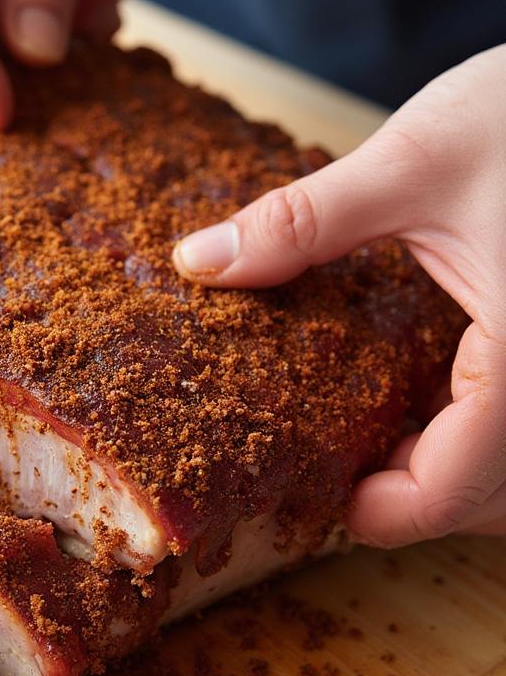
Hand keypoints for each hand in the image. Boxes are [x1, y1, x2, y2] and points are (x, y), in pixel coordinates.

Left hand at [172, 45, 505, 545]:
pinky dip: (488, 442)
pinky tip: (442, 406)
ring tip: (386, 444)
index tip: (327, 503)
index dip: (385, 515)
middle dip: (421, 502)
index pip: (456, 489)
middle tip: (343, 472)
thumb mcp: (419, 160)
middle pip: (496, 502)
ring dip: (460, 479)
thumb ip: (304, 223)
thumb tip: (199, 260)